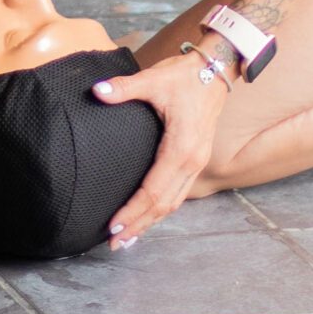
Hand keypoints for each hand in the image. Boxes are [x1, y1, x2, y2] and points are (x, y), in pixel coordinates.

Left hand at [89, 52, 228, 250]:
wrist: (216, 70)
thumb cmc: (185, 76)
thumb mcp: (153, 79)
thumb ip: (124, 88)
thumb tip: (96, 91)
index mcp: (181, 149)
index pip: (153, 191)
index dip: (133, 211)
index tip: (113, 226)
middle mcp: (191, 162)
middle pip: (163, 205)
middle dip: (139, 225)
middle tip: (114, 243)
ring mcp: (196, 163)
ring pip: (173, 203)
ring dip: (151, 222)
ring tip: (129, 238)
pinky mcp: (195, 160)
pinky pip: (178, 193)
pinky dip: (162, 209)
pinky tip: (148, 216)